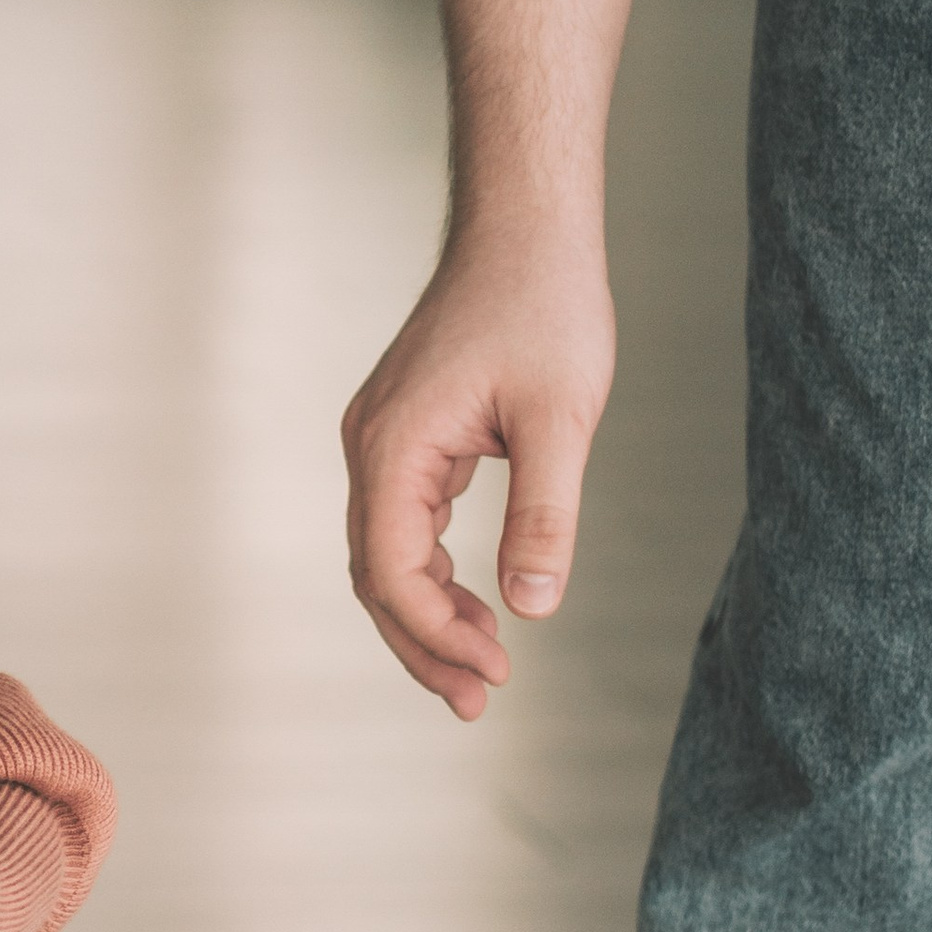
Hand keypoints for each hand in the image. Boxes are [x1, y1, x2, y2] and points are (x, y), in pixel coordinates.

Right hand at [343, 237, 615, 720]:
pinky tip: (476, 599)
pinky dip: (433, 573)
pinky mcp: (407, 433)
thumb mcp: (559, 419)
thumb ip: (544, 518)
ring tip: (484, 665)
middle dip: (424, 644)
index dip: (436, 634)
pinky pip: (404, 523)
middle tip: (480, 702)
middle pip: (376, 576)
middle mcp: (371, 448)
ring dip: (427, 615)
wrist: (525, 230)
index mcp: (394, 448)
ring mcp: (383, 440)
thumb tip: (533, 609)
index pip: (392, 571)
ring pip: (385, 555)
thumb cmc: (544, 307)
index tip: (496, 672)